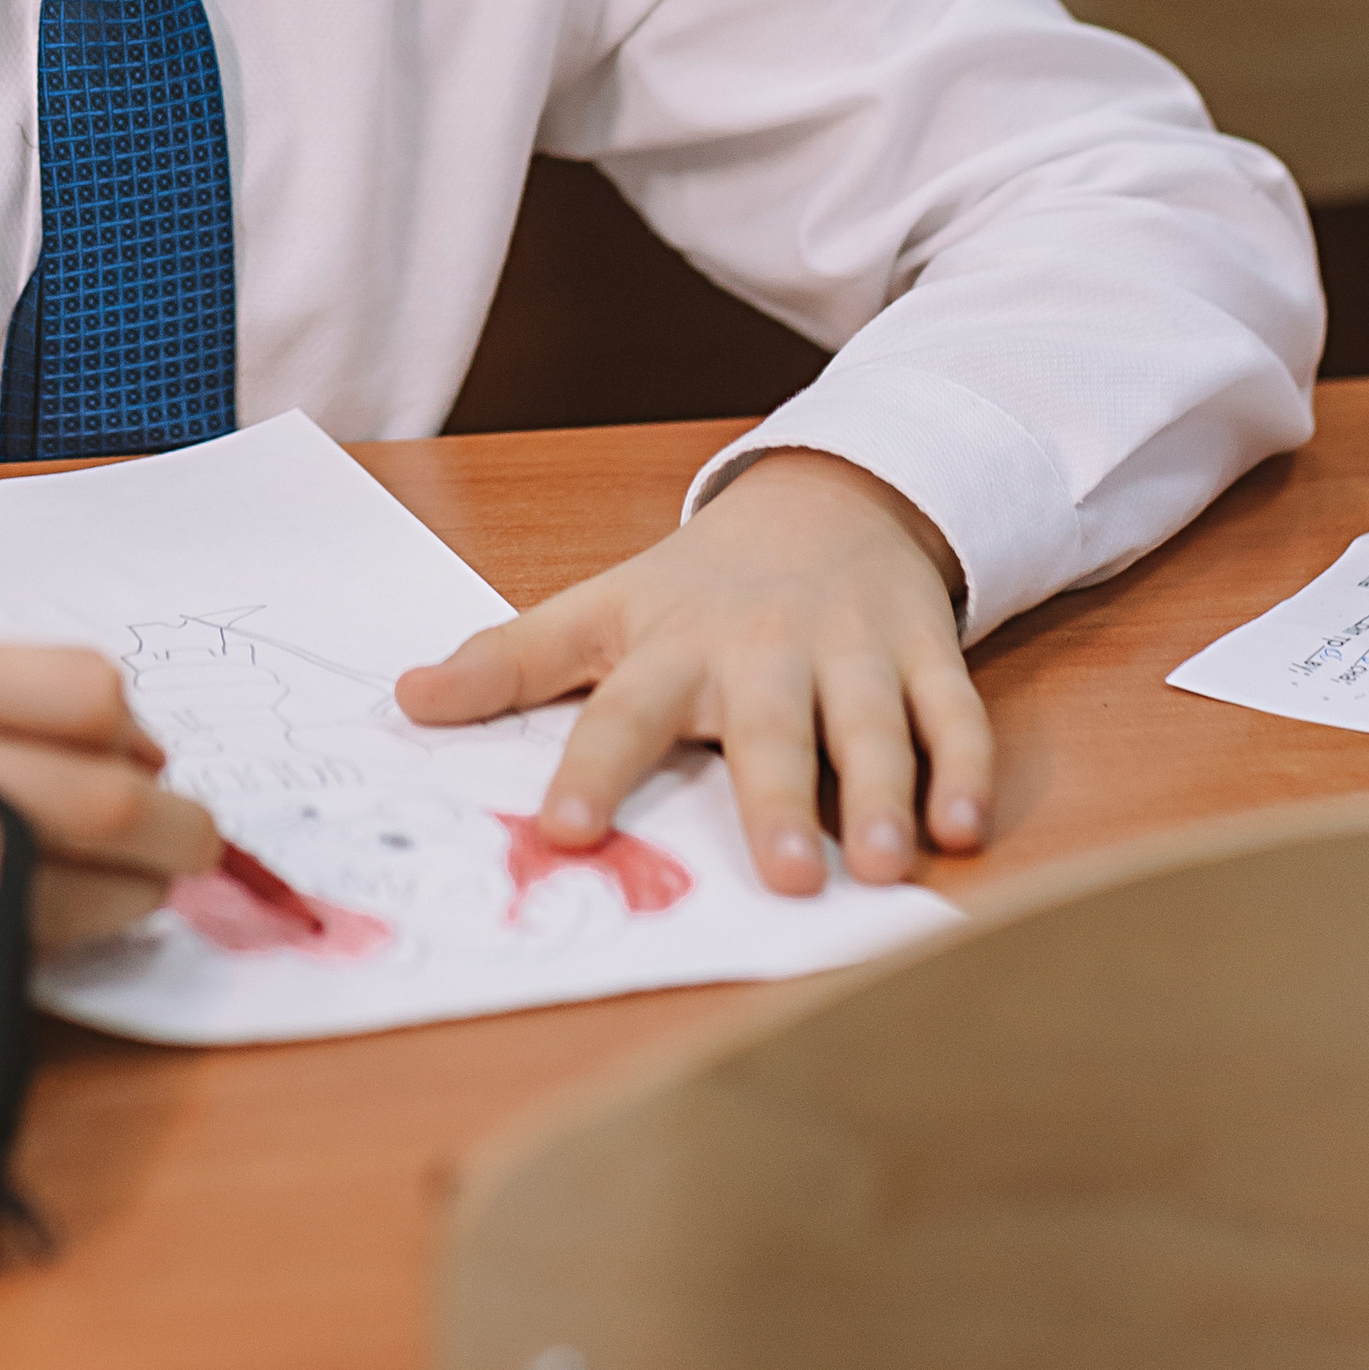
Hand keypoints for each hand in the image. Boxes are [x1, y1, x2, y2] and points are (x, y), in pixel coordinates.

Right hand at [0, 626, 219, 952]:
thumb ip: (7, 692)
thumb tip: (139, 754)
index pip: (89, 691)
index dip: (139, 727)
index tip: (146, 747)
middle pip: (107, 802)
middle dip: (180, 828)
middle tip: (196, 835)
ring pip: (83, 889)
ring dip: (140, 889)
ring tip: (137, 876)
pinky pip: (27, 946)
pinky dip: (75, 932)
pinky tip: (64, 909)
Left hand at [395, 450, 990, 895]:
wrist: (831, 493)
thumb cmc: (701, 582)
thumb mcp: (600, 610)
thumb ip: (509, 662)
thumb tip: (401, 701)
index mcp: (671, 646)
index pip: (619, 710)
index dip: (590, 767)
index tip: (562, 831)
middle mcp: (761, 648)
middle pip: (765, 724)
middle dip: (773, 796)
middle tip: (780, 876)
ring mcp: (850, 650)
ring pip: (868, 723)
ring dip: (879, 792)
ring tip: (879, 863)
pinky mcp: (923, 651)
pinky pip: (951, 711)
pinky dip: (964, 766)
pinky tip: (967, 826)